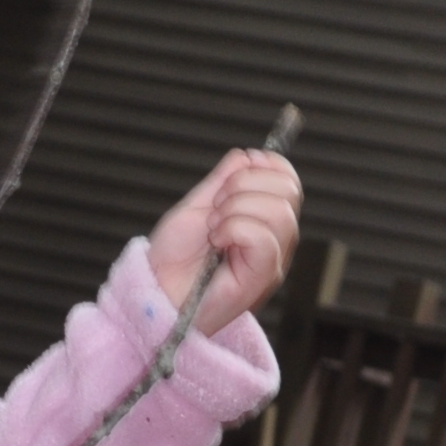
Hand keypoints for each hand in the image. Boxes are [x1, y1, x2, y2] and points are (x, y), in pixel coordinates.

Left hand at [148, 147, 300, 333]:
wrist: (157, 290)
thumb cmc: (175, 257)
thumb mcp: (200, 204)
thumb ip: (226, 179)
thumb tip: (251, 156)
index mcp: (265, 220)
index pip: (288, 179)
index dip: (265, 165)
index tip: (231, 176)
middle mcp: (277, 240)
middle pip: (289, 189)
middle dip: (244, 185)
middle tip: (216, 208)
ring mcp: (273, 260)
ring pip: (278, 211)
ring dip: (235, 209)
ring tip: (214, 228)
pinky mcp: (263, 277)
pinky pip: (264, 237)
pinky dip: (234, 229)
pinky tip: (217, 241)